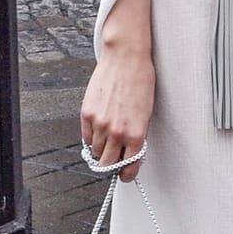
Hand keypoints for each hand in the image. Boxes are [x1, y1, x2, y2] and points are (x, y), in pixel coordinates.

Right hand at [80, 45, 154, 180]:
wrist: (126, 58)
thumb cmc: (141, 82)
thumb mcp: (146, 113)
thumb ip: (136, 136)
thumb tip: (128, 153)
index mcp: (136, 133)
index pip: (129, 168)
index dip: (127, 175)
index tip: (125, 175)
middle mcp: (117, 132)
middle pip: (108, 164)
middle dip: (112, 165)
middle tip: (114, 161)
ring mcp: (100, 123)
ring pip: (96, 152)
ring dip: (101, 150)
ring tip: (108, 141)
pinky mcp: (86, 114)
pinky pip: (86, 138)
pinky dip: (91, 139)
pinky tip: (99, 132)